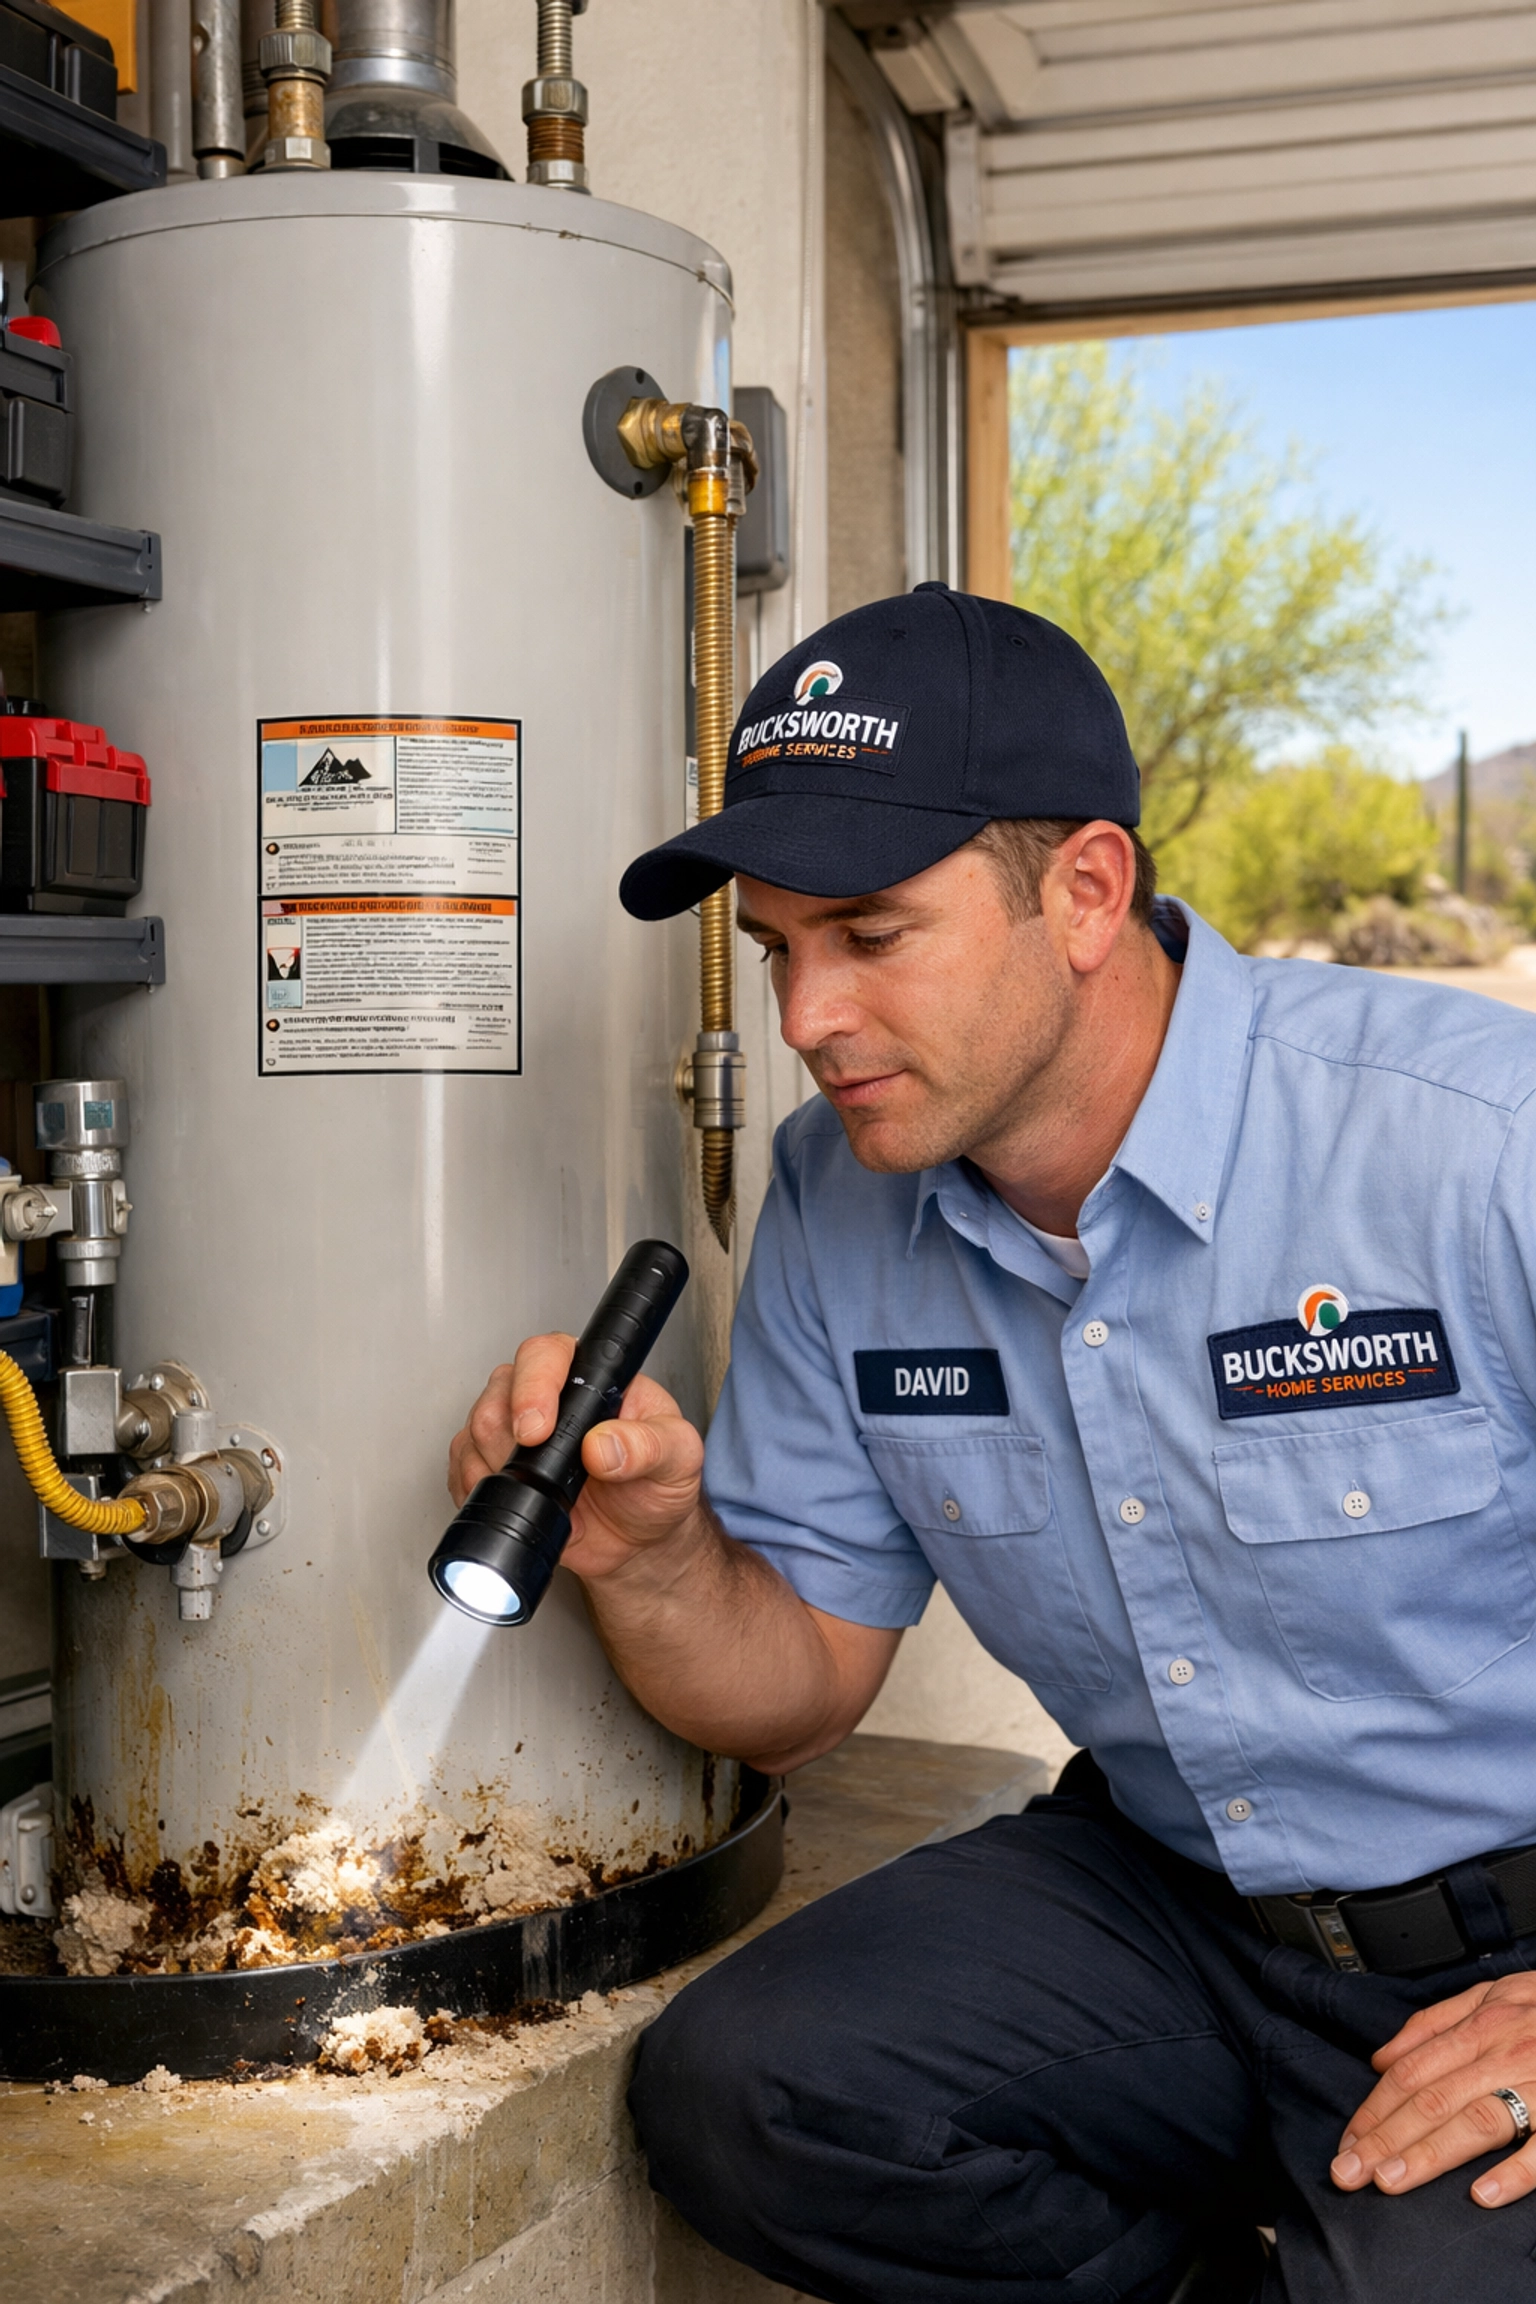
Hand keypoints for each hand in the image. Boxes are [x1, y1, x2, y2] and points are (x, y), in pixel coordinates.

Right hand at [446, 1333, 706, 1582]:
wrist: (638, 1540)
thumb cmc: (659, 1486)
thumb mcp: (678, 1459)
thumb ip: (649, 1447)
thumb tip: (605, 1445)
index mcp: (592, 1377)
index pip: (547, 1356)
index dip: (533, 1387)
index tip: (536, 1430)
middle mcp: (549, 1396)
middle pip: (499, 1392)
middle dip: (511, 1438)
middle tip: (538, 1472)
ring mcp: (515, 1430)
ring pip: (476, 1430)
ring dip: (498, 1467)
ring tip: (540, 1491)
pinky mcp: (493, 1465)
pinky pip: (463, 1467)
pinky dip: (479, 1489)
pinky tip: (516, 1501)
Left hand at [1331, 1971, 1535, 2206]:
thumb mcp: (1492, 1994)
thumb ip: (1434, 2023)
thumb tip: (1380, 2056)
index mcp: (1482, 2026)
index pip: (1411, 2072)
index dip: (1374, 2108)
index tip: (1347, 2142)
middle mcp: (1506, 2053)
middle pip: (1432, 2100)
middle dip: (1383, 2138)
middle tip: (1348, 2173)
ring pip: (1476, 2122)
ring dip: (1429, 2155)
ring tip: (1391, 2181)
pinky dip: (1515, 2173)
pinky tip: (1483, 2194)